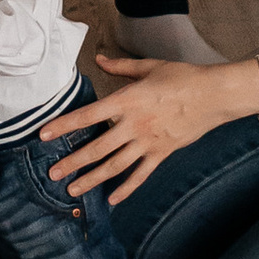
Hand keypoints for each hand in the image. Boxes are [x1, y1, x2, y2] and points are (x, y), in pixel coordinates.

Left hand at [44, 54, 258, 203]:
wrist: (214, 94)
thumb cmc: (182, 77)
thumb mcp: (149, 67)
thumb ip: (120, 67)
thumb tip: (99, 59)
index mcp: (127, 100)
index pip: (88, 115)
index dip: (65, 125)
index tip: (44, 134)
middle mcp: (134, 125)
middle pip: (98, 148)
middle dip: (73, 162)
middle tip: (53, 173)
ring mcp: (148, 142)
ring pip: (115, 166)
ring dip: (93, 179)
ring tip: (73, 189)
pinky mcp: (162, 153)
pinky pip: (141, 174)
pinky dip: (126, 188)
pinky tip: (112, 199)